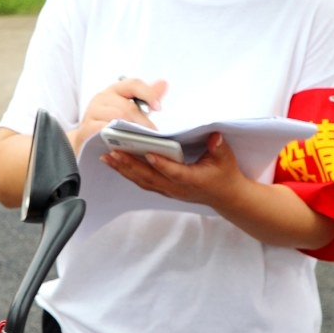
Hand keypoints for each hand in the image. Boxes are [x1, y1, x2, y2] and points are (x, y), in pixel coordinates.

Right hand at [72, 78, 167, 153]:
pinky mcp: (86, 128)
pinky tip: (125, 145)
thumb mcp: (129, 107)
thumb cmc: (110, 121)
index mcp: (116, 90)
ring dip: (132, 131)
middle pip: (126, 107)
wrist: (87, 138)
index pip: (134, 84)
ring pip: (116, 118)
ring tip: (143, 141)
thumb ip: (146, 97)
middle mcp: (102, 98)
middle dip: (143, 122)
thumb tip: (163, 83)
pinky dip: (115, 137)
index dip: (148, 94)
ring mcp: (92, 112)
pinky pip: (102, 131)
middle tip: (154, 135)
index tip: (159, 108)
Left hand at [102, 132, 248, 209]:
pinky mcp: (163, 189)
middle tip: (114, 152)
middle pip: (150, 178)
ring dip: (124, 169)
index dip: (161, 164)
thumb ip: (219, 147)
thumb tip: (215, 136)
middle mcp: (177, 188)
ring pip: (142, 181)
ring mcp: (168, 190)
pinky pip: (142, 182)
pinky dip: (127, 172)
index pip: (174, 172)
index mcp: (192, 180)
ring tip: (107, 157)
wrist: (225, 197)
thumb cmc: (225, 175)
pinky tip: (115, 163)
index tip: (148, 154)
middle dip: (130, 165)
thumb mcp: (226, 159)